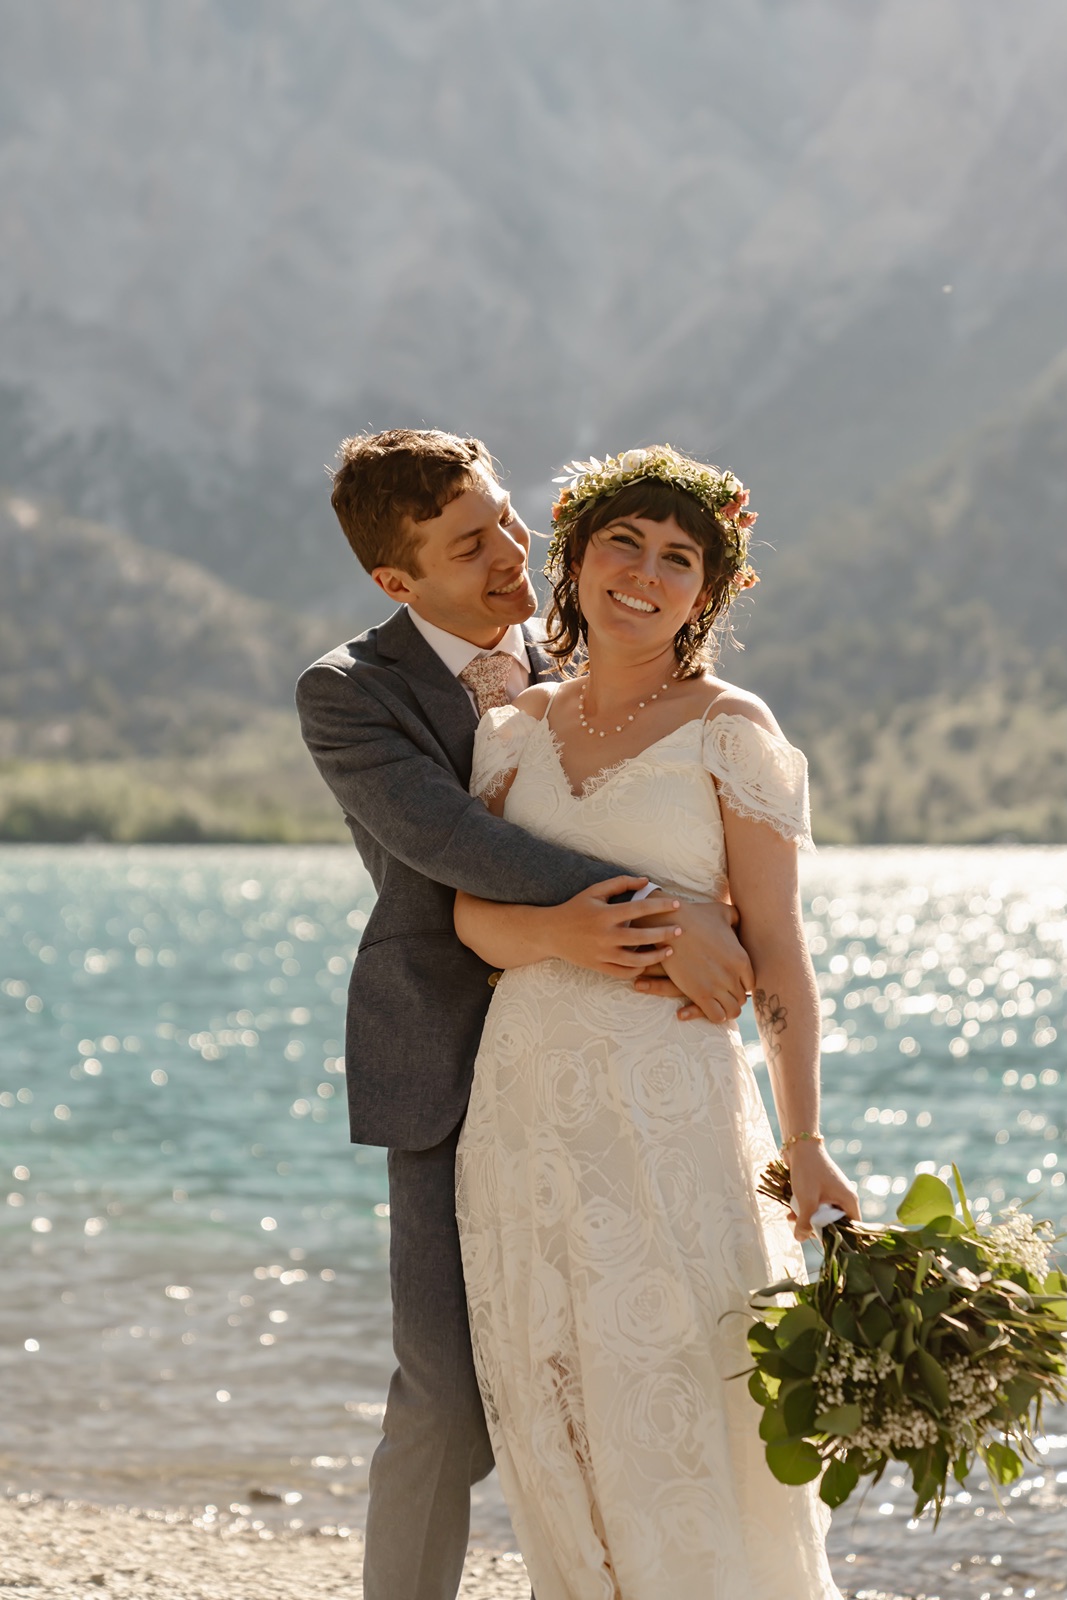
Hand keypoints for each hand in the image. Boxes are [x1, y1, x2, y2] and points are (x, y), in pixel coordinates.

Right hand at [545, 876, 684, 978]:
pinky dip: (638, 969)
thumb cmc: (575, 908)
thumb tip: (646, 881)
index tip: (677, 904)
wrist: (550, 933)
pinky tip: (648, 962)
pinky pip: (623, 972)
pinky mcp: (598, 967)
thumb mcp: (595, 891)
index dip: (660, 906)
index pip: (639, 909)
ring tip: (669, 950)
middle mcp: (604, 936)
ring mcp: (601, 954)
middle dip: (663, 934)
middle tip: (680, 931)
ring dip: (655, 956)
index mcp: (604, 914)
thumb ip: (621, 883)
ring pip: (635, 960)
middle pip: (641, 937)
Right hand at [631, 900, 753, 1022]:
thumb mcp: (722, 912)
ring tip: (715, 1003)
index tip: (729, 983)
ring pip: (732, 1011)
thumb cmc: (694, 915)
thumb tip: (739, 919)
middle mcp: (732, 975)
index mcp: (741, 959)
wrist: (670, 924)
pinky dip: (714, 1015)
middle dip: (732, 997)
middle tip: (720, 994)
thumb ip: (736, 918)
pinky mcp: (700, 994)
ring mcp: (717, 986)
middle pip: (741, 998)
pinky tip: (706, 1007)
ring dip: (725, 1009)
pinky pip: (716, 1016)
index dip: (740, 985)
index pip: (750, 984)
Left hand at [786, 1143, 860, 1241]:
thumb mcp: (806, 1201)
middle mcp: (844, 1198)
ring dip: (808, 1219)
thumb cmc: (808, 1172)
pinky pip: (816, 1206)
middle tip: (802, 1230)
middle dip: (817, 1228)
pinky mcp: (821, 1189)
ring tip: (792, 1218)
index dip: (839, 1238)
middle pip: (836, 1224)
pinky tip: (790, 1212)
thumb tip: (800, 1238)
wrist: (799, 1146)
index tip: (823, 1243)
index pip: (853, 1228)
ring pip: (823, 1215)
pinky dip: (805, 1210)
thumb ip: (805, 1223)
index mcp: (849, 1201)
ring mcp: (833, 1193)